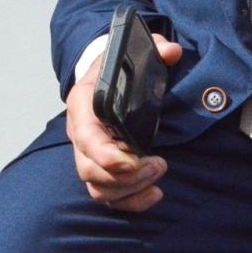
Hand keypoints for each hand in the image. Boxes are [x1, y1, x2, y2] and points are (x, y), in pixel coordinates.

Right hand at [66, 34, 182, 211]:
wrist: (103, 78)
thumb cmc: (116, 70)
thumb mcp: (133, 52)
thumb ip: (154, 49)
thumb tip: (171, 52)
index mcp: (84, 103)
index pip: (85, 136)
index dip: (105, 154)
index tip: (133, 160)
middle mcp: (80, 133)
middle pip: (89, 169)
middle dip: (126, 176)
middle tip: (158, 164)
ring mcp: (88, 155)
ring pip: (97, 187)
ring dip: (130, 189)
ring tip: (159, 173)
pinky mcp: (101, 171)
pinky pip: (108, 198)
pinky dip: (131, 203)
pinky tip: (154, 194)